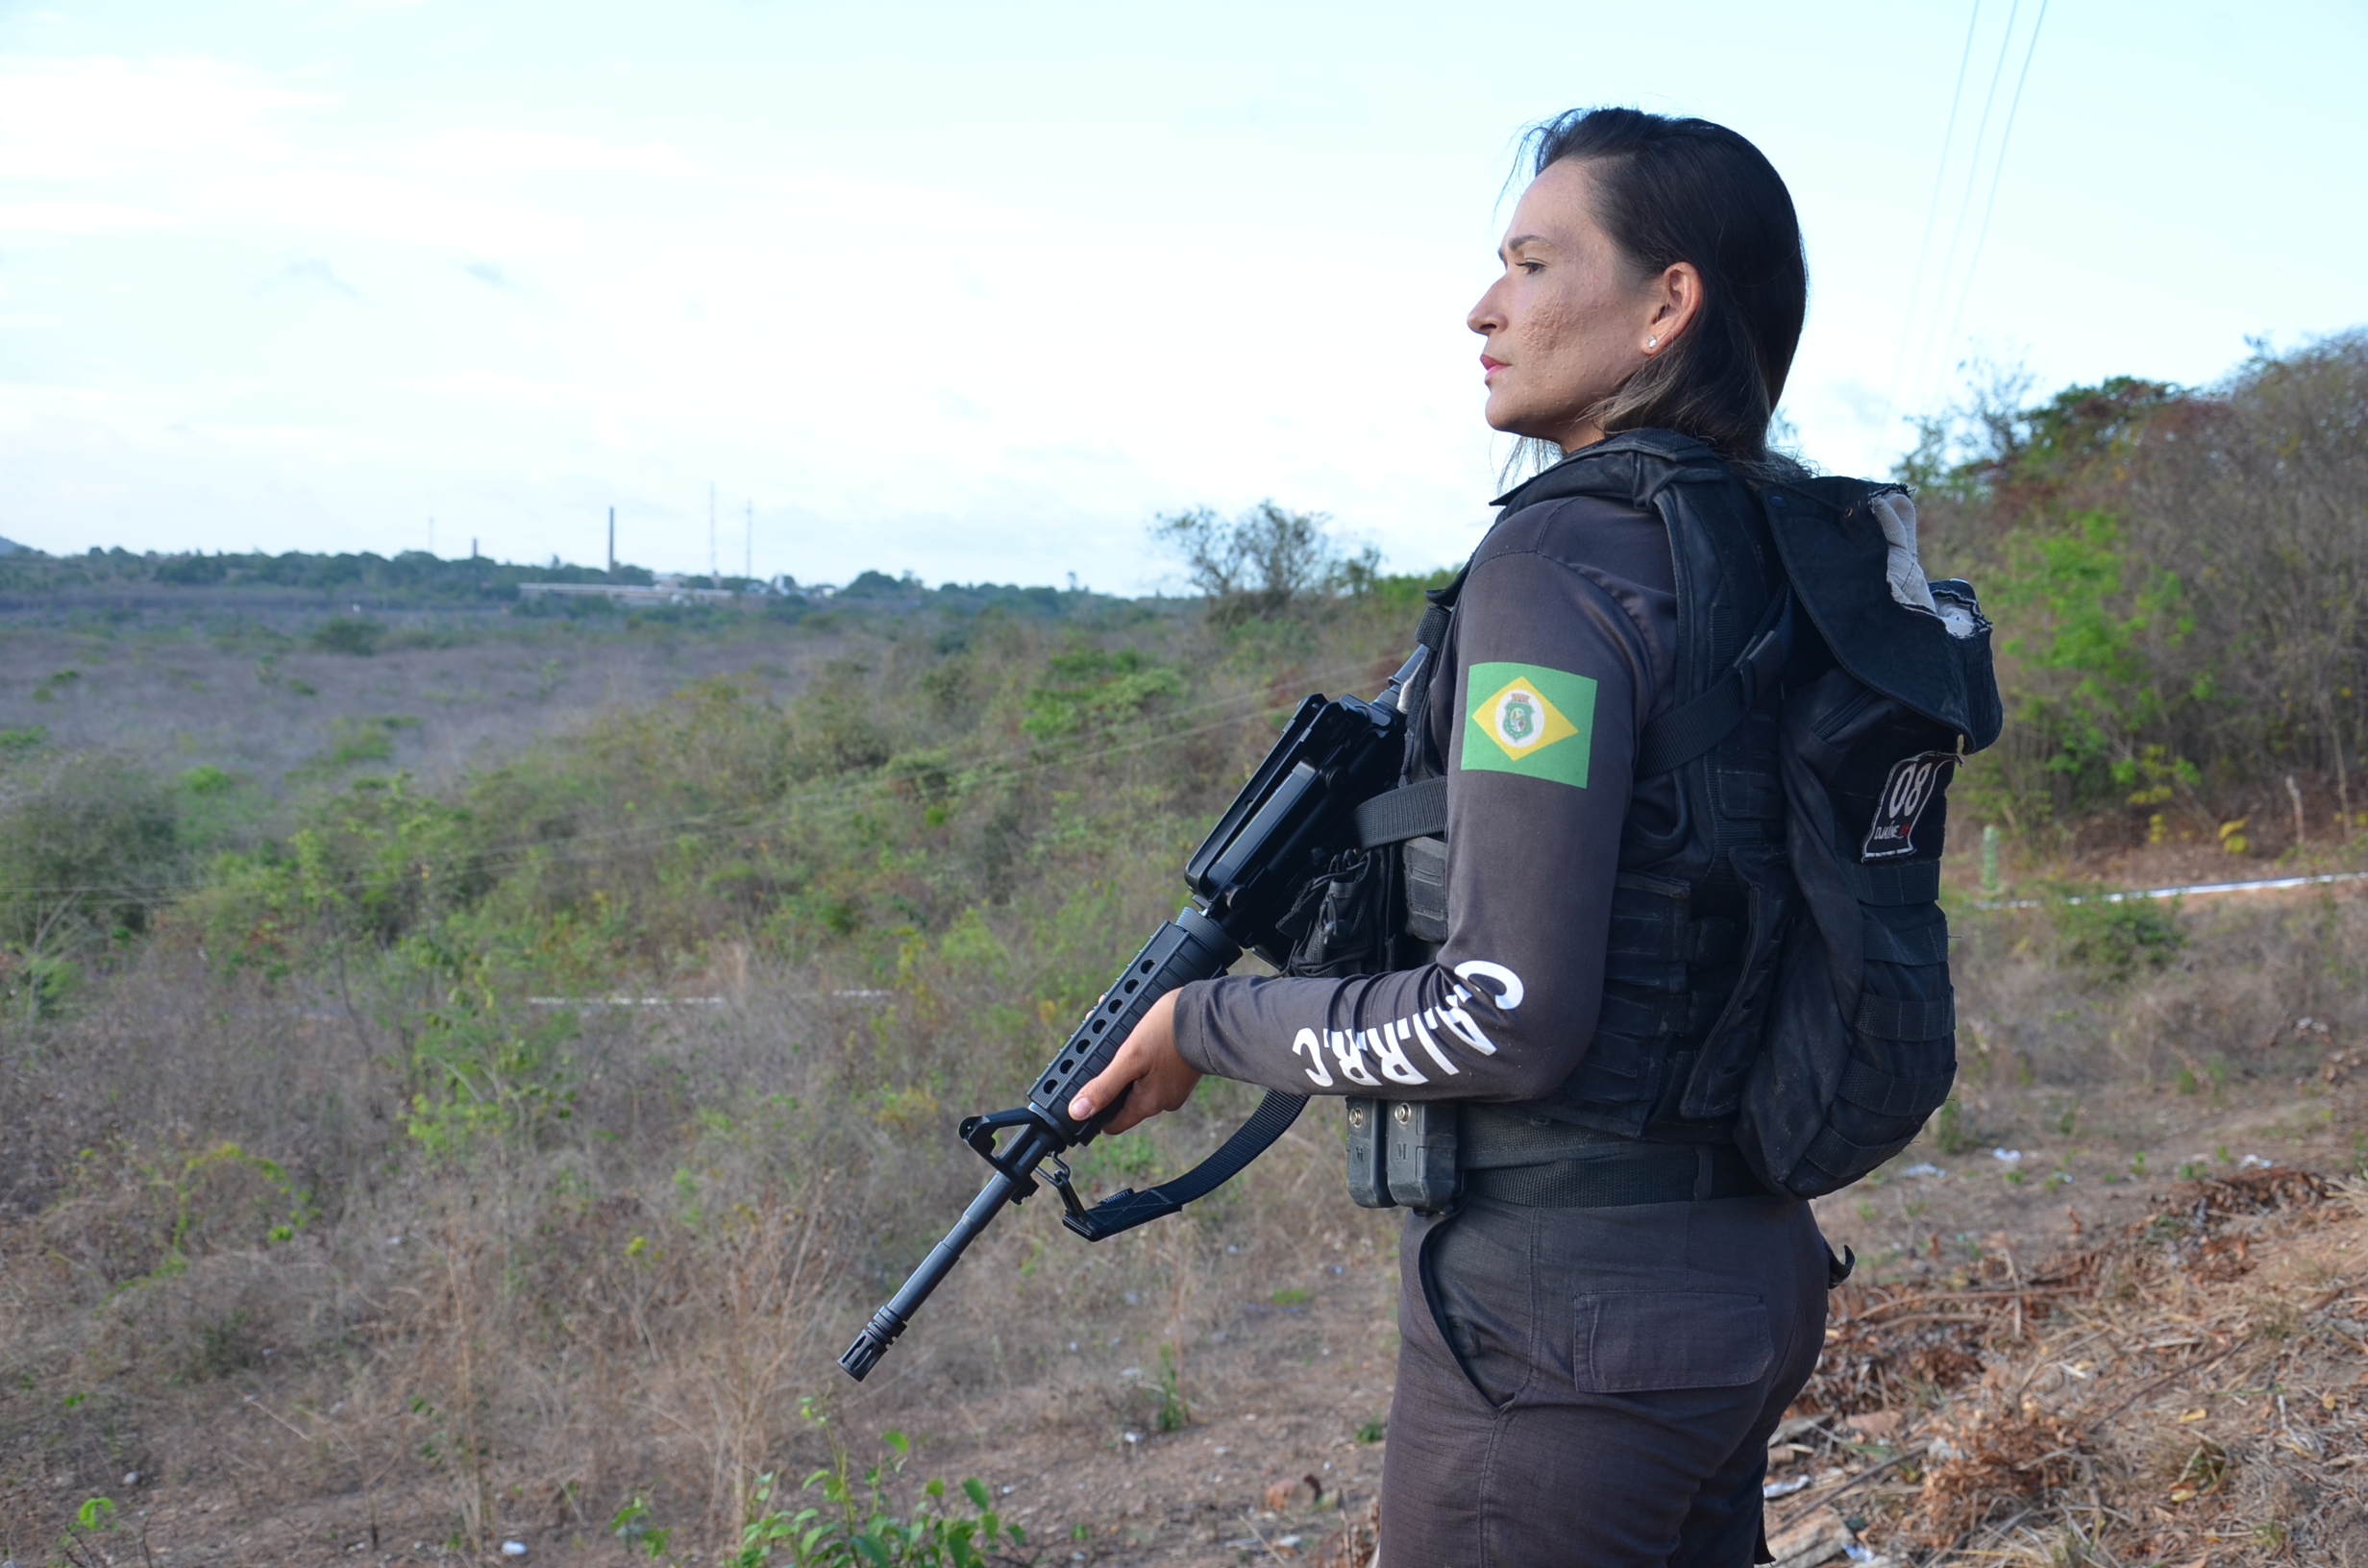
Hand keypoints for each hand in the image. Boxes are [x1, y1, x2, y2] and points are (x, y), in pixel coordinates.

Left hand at [1068, 991, 1200, 1135]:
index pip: (1113, 1123)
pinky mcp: (1182, 1071)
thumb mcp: (1129, 1058)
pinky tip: (1140, 1032)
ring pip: (1138, 1079)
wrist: (1210, 1012)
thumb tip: (1078, 1112)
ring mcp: (1174, 1086)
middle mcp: (1162, 1101)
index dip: (1096, 1109)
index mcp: (1148, 1104)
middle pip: (1124, 1097)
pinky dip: (1143, 1055)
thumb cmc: (1168, 1034)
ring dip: (1125, 1060)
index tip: (1087, 1087)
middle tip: (1103, 1046)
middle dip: (1110, 1074)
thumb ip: (1104, 1087)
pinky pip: (1154, 1068)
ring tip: (1120, 1032)